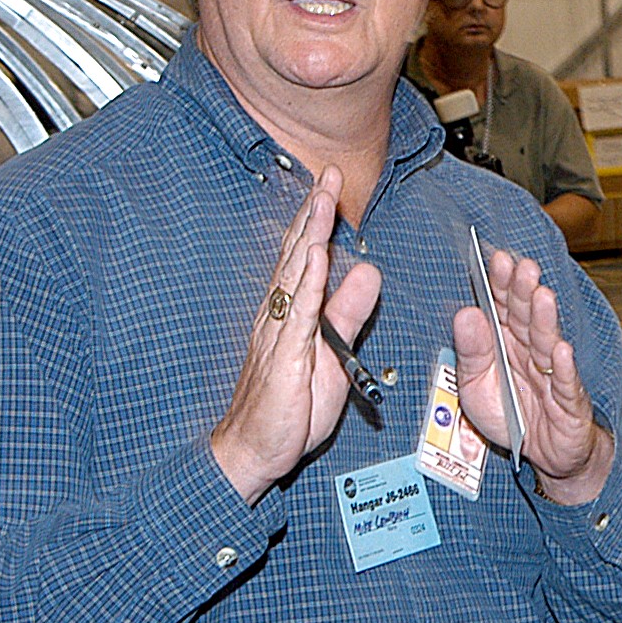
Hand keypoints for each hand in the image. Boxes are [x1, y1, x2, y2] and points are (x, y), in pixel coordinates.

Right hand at [210, 167, 384, 503]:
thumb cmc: (288, 408)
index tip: (332, 184)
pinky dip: (307, 283)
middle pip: (300, 252)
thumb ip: (347, 314)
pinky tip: (316, 257)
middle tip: (329, 172)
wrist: (253, 450)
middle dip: (315, 211)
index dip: (320, 219)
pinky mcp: (283, 356)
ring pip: (297, 273)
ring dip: (311, 234)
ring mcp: (279, 332)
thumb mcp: (332, 354)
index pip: (308, 255)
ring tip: (323, 198)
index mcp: (292, 312)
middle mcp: (280, 314)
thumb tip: (368, 273)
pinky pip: (297, 314)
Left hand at [454, 245, 614, 504]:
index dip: (502, 283)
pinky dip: (563, 369)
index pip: (504, 306)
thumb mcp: (475, 386)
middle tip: (523, 267)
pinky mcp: (568, 402)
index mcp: (507, 342)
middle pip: (527, 318)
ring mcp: (552, 375)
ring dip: (545, 321)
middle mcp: (531, 352)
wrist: (544, 455)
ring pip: (547, 344)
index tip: (498, 260)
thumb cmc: (510, 415)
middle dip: (525, 292)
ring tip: (542, 296)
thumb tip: (465, 314)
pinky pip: (565, 384)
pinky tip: (561, 351)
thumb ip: (471, 352)